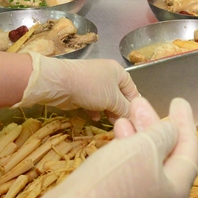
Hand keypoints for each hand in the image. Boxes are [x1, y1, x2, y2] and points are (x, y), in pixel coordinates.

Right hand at [0, 96, 197, 197]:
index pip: (188, 152)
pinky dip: (123, 156)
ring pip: (144, 168)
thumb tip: (170, 132)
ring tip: (125, 114)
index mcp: (175, 193)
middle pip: (165, 160)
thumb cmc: (110, 184)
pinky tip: (112, 140)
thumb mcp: (142, 149)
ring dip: (137, 139)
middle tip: (141, 104)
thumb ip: (162, 135)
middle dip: (155, 128)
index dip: (185, 124)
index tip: (179, 100)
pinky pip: (126, 179)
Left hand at [15, 53, 138, 117]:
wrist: (60, 84)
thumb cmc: (91, 88)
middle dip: (120, 111)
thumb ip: (125, 110)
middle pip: (119, 96)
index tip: (136, 120)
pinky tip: (96, 119)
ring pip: (106, 101)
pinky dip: (96, 111)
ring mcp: (93, 83)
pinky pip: (93, 103)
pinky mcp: (82, 92)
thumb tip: (133, 118)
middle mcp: (107, 75)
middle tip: (123, 125)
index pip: (133, 90)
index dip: (135, 105)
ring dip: (108, 112)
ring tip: (111, 124)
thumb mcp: (113, 100)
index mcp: (118, 72)